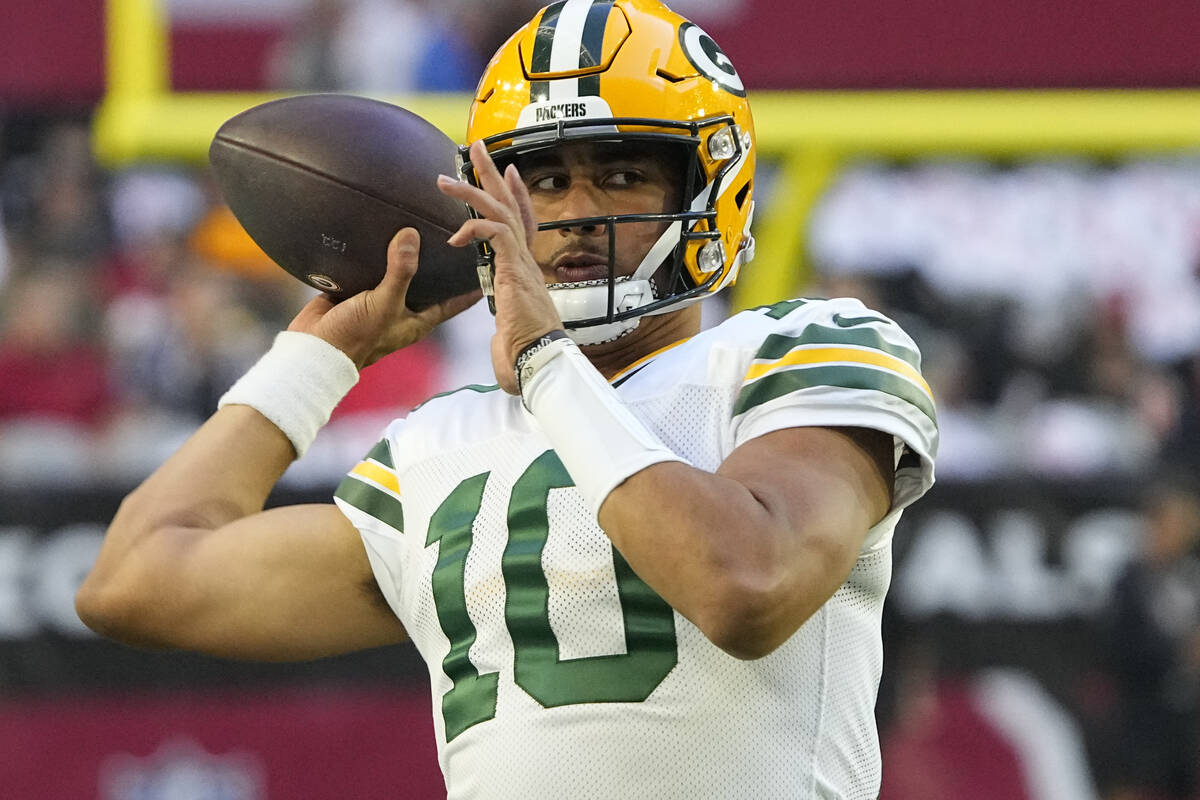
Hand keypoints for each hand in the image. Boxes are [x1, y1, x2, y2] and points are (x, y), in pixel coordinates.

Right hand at [287, 228, 480, 369]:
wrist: (313, 350)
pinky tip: (382, 231)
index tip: (489, 262)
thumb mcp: (384, 303)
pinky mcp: (358, 290)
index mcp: (419, 319)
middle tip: (457, 233)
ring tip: (421, 224)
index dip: (470, 285)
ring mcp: (381, 299)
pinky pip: (373, 268)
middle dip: (440, 263)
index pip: (455, 301)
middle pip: (430, 283)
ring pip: (401, 273)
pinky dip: (378, 253)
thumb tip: (412, 236)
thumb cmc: (355, 337)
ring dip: (407, 255)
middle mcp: (404, 309)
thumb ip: (400, 272)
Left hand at [438, 140, 563, 392]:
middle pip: (511, 207)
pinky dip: (476, 227)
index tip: (507, 174)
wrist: (539, 364)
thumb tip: (499, 347)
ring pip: (500, 213)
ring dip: (472, 191)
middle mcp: (525, 262)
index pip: (521, 225)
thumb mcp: (508, 339)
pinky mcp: (513, 271)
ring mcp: (521, 264)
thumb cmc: (527, 358)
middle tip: (477, 147)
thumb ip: (502, 335)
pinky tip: (455, 234)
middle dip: (493, 175)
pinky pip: (496, 234)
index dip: (515, 197)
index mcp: (524, 273)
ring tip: (444, 178)